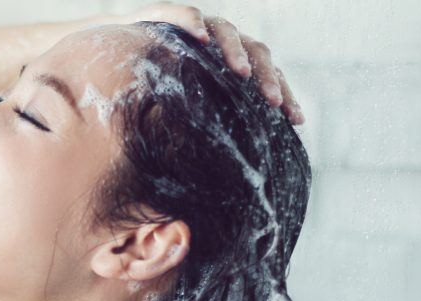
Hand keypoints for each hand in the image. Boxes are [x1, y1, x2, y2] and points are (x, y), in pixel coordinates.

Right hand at [119, 2, 304, 124]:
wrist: (123, 49)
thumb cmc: (162, 84)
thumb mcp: (190, 107)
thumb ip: (211, 123)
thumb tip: (229, 165)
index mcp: (237, 63)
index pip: (269, 76)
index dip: (285, 97)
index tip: (296, 122)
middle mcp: (226, 42)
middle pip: (258, 53)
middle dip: (267, 78)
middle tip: (273, 102)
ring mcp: (202, 27)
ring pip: (228, 32)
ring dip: (236, 52)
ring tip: (241, 73)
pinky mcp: (171, 15)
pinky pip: (187, 15)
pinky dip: (195, 24)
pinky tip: (201, 37)